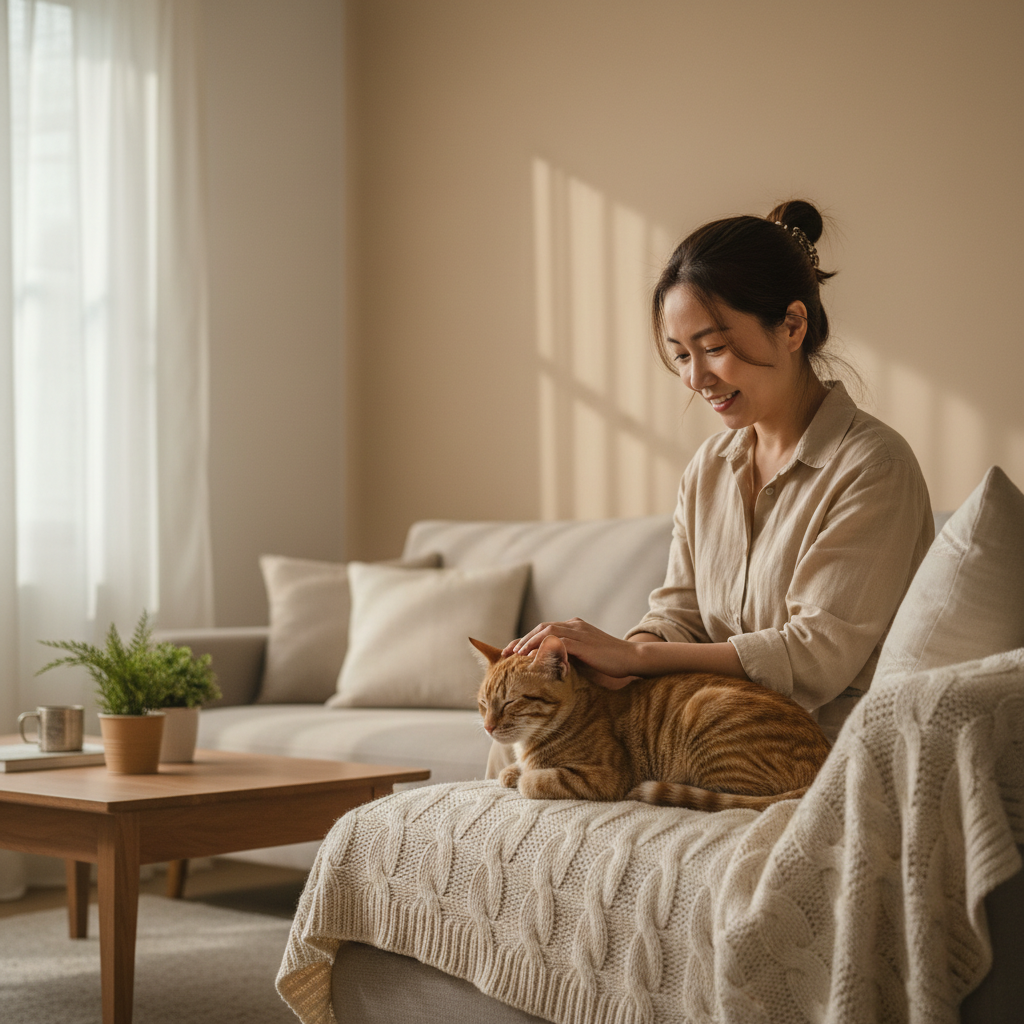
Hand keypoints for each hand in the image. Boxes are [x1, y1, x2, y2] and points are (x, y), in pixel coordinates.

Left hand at [502, 617, 643, 680]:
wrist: (632, 659)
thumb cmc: (610, 663)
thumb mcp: (585, 658)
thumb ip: (569, 657)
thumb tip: (549, 668)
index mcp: (575, 627)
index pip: (545, 629)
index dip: (527, 640)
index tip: (512, 652)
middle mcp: (575, 625)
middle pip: (541, 628)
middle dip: (522, 640)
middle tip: (505, 653)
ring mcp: (579, 632)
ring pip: (547, 632)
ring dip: (529, 642)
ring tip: (515, 655)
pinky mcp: (584, 642)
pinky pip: (558, 643)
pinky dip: (543, 649)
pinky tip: (533, 659)